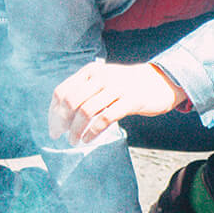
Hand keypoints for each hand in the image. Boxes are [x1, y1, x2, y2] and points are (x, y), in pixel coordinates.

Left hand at [48, 62, 183, 145]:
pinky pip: (105, 119)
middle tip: (60, 136)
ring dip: (76, 130)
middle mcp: (101, 77)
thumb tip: (59, 114)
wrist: (160, 82)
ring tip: (74, 141)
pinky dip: (93, 132)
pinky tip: (88, 140)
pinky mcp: (130, 101)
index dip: (54, 112)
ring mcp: (116, 88)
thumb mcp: (104, 81)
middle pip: (71, 102)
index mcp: (90, 71)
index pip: (62, 91)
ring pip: (86, 112)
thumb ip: (84, 91)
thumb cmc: (127, 86)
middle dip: (62, 122)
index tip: (53, 128)